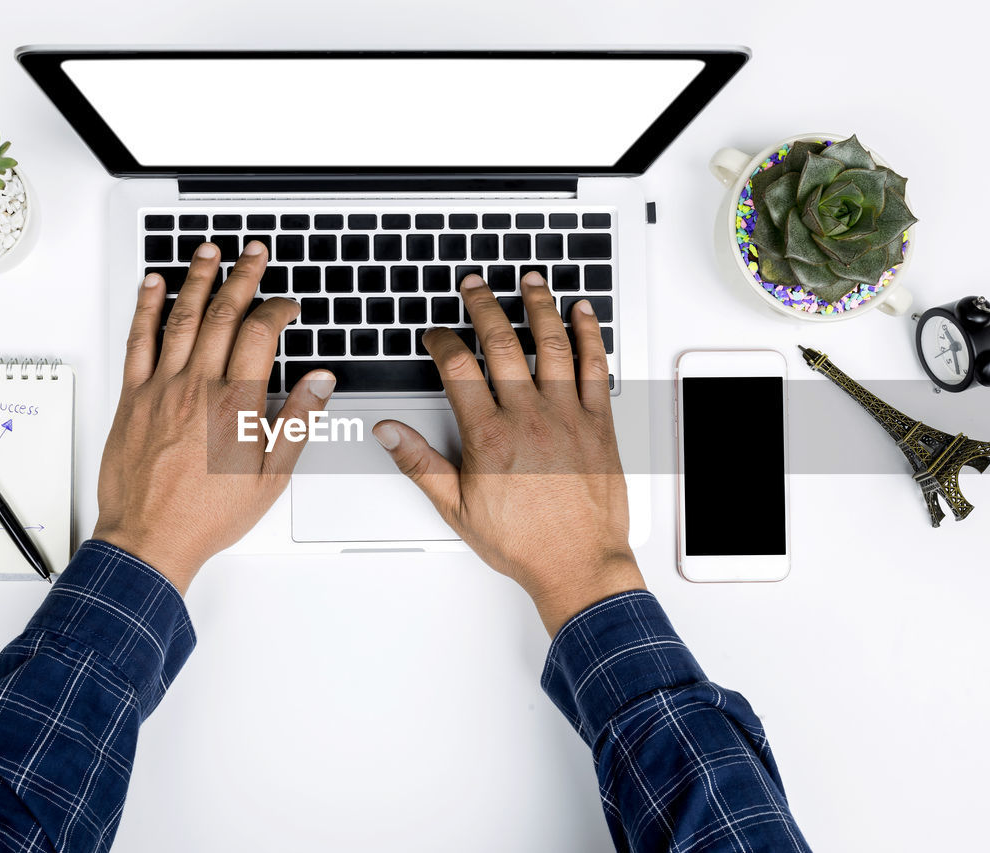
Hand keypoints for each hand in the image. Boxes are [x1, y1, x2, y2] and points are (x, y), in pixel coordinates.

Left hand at [93, 241, 335, 592]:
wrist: (149, 539)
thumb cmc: (207, 515)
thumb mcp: (270, 476)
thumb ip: (296, 422)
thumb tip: (319, 382)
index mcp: (234, 405)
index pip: (259, 335)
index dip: (277, 310)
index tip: (287, 305)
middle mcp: (196, 388)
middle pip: (222, 315)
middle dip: (242, 278)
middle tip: (253, 253)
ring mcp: (161, 389)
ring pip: (181, 318)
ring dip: (197, 279)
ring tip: (209, 252)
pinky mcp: (133, 398)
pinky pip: (138, 341)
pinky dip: (146, 309)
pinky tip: (154, 286)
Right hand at [373, 271, 644, 634]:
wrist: (578, 565)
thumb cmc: (523, 543)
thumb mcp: (457, 508)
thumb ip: (421, 464)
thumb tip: (390, 433)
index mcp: (490, 436)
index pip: (458, 369)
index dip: (442, 342)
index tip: (436, 334)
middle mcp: (529, 418)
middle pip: (502, 344)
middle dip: (484, 307)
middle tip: (475, 285)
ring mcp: (568, 417)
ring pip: (552, 346)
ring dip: (539, 307)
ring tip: (530, 281)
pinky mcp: (600, 424)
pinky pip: (596, 368)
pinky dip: (590, 336)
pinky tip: (583, 314)